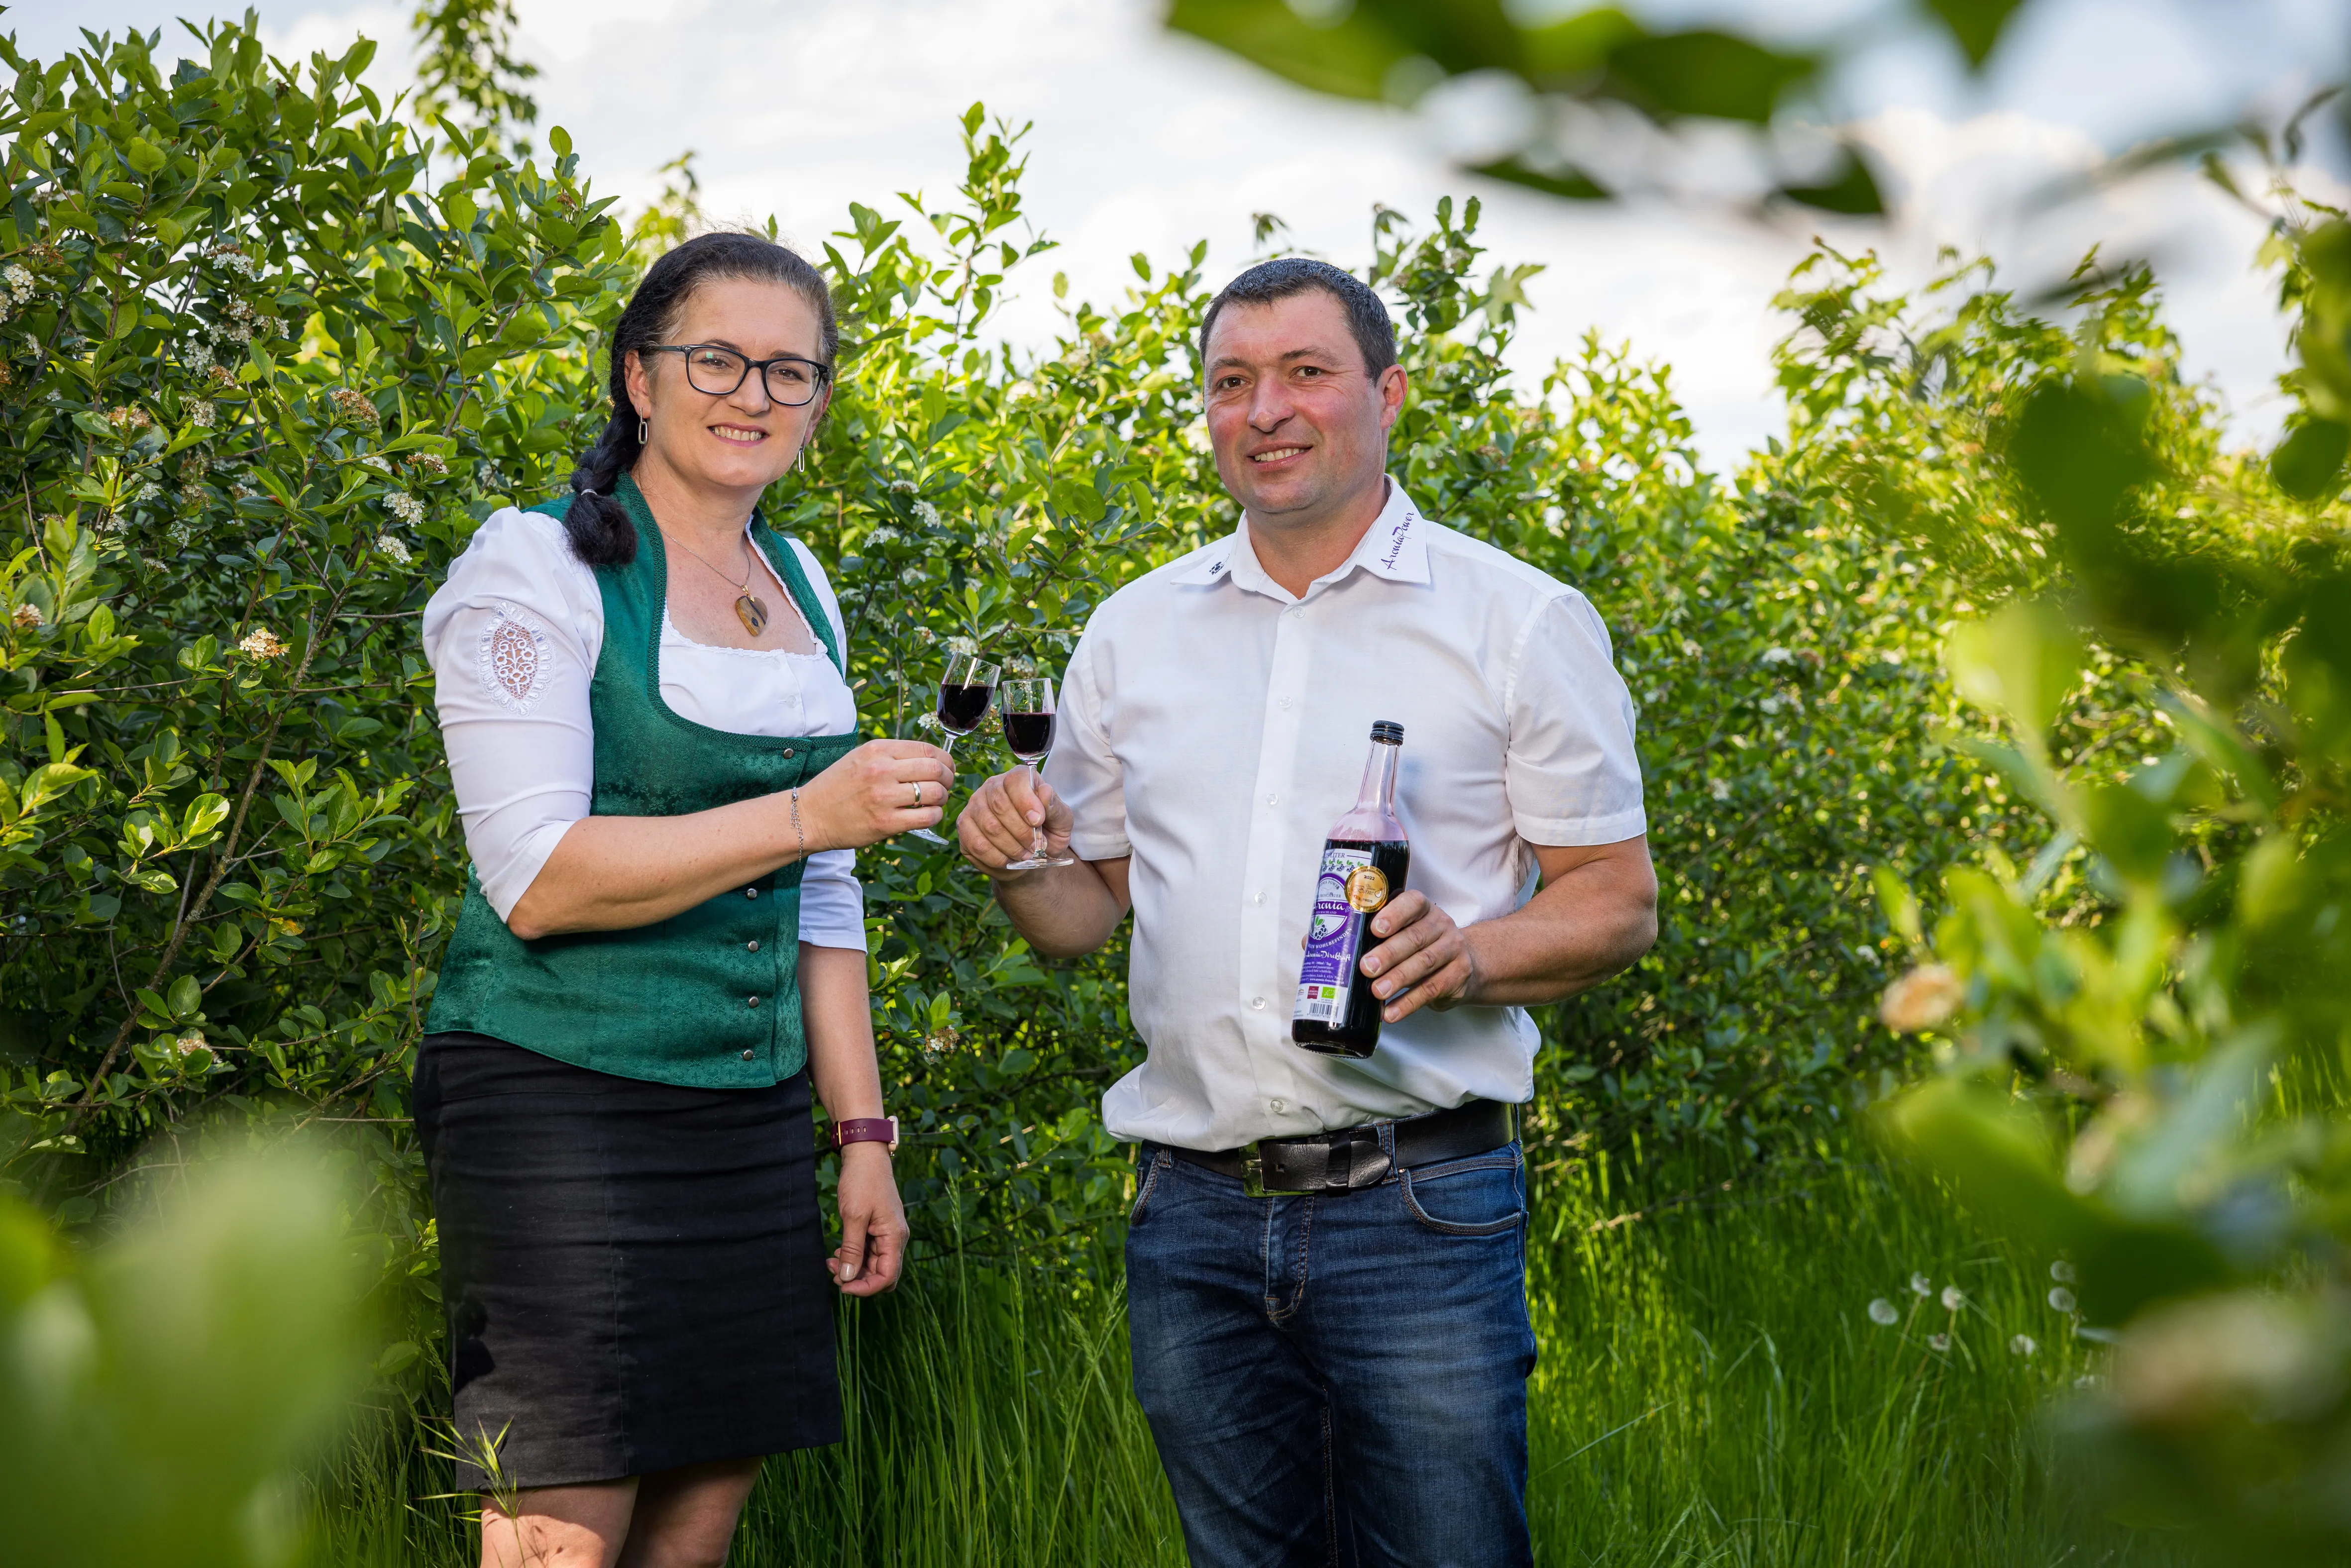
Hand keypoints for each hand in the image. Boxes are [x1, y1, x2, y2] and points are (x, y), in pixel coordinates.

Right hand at [797, 738, 954, 852]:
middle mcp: (881, 770)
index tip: (947, 768)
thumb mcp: (861, 758)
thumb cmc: (837, 787)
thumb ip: (893, 756)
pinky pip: (927, 817)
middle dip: (949, 778)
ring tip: (935, 802)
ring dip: (942, 798)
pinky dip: (935, 816)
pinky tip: (927, 816)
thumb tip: (931, 760)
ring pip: (936, 793)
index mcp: (877, 750)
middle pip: (936, 769)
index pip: (927, 750)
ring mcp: (884, 797)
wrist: (810, 815)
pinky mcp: (886, 822)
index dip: (946, 760)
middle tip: (945, 786)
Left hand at [829, 1142, 906, 1295]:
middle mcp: (895, 1239)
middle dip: (858, 1280)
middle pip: (882, 1275)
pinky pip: (868, 1253)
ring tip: (831, 1260)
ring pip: (873, 1265)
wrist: (865, 1155)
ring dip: (853, 1268)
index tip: (842, 1285)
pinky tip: (838, 1251)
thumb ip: (851, 1249)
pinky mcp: (877, 1229)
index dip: (865, 1288)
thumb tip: (847, 1278)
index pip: (887, 1277)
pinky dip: (853, 1256)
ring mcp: (887, 1234)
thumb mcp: (854, 1216)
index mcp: (895, 1237)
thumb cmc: (862, 1181)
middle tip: (834, 1272)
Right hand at [957, 766, 1074, 874]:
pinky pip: (976, 844)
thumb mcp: (1061, 821)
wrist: (1031, 854)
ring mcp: (974, 806)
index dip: (1026, 802)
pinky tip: (1008, 861)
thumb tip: (1045, 793)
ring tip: (1025, 855)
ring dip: (1011, 847)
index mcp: (1018, 778)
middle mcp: (992, 786)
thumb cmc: (1047, 832)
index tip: (1038, 822)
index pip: (1015, 781)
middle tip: (1035, 847)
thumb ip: (1055, 807)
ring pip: (989, 826)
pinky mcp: (964, 827)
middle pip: (1000, 805)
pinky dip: (996, 857)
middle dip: (1021, 832)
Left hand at [1357, 891, 1476, 1022]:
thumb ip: (1385, 938)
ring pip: (1424, 963)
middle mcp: (1441, 925)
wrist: (1469, 962)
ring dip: (1397, 979)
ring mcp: (1453, 949)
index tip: (1375, 929)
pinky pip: (1431, 989)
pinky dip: (1408, 1003)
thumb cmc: (1424, 945)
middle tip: (1367, 967)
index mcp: (1424, 909)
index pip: (1412, 903)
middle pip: (1415, 938)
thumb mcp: (1409, 932)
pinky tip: (1391, 1012)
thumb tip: (1350, 956)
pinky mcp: (1458, 975)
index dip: (1394, 915)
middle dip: (1388, 954)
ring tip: (1377, 992)